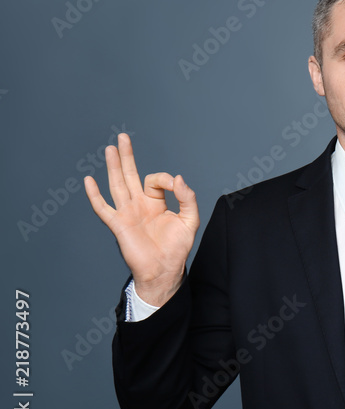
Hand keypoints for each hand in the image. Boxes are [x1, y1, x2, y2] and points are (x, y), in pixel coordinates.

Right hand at [83, 133, 198, 305]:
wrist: (164, 270)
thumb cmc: (177, 248)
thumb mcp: (190, 220)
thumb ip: (188, 198)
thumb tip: (179, 178)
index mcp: (156, 202)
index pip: (155, 180)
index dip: (166, 179)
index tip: (176, 185)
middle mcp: (139, 205)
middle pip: (130, 175)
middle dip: (127, 156)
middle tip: (122, 138)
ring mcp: (127, 213)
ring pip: (117, 185)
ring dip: (114, 167)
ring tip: (110, 149)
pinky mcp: (118, 225)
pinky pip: (103, 208)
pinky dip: (95, 195)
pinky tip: (89, 181)